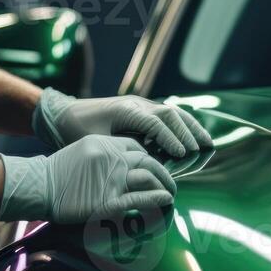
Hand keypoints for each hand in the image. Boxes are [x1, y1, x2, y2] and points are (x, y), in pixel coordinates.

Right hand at [0, 136, 175, 223]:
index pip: (138, 148)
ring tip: (170, 194)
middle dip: (165, 173)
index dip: (151, 159)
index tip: (155, 170)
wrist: (38, 186)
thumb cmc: (58, 172)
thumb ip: (104, 154)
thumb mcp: (82, 151)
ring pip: (149, 177)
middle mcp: (112, 158)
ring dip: (165, 186)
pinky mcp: (107, 201)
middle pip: (150, 162)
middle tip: (170, 184)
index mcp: (105, 144)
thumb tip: (123, 164)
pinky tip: (165, 200)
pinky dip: (156, 199)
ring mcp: (111, 179)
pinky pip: (140, 198)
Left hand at [33, 89, 213, 158]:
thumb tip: (143, 165)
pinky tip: (192, 137)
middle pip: (169, 114)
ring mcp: (140, 105)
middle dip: (188, 132)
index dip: (170, 138)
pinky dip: (182, 125)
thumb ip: (119, 152)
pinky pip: (166, 115)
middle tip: (202, 149)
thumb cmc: (76, 130)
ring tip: (207, 142)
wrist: (64, 114)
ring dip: (190, 126)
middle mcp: (136, 104)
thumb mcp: (95, 143)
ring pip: (172, 111)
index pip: (156, 123)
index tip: (182, 154)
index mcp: (126, 111)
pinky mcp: (140, 110)